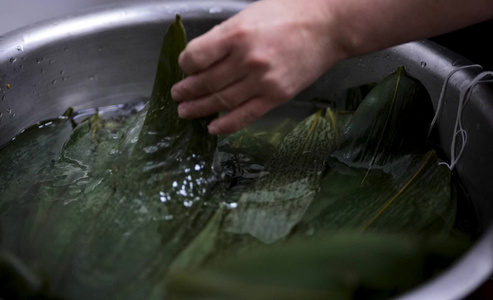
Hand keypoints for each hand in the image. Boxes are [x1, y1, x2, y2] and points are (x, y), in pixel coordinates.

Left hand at [171, 0, 346, 134]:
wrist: (328, 26)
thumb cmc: (288, 13)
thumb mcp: (248, 15)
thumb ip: (224, 37)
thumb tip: (202, 59)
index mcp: (236, 34)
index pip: (196, 57)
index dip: (185, 65)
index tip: (184, 68)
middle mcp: (246, 59)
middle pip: (206, 81)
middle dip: (187, 90)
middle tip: (177, 95)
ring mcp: (262, 81)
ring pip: (221, 101)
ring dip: (200, 108)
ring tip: (186, 112)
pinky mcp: (276, 96)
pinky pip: (245, 115)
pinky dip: (226, 124)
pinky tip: (212, 128)